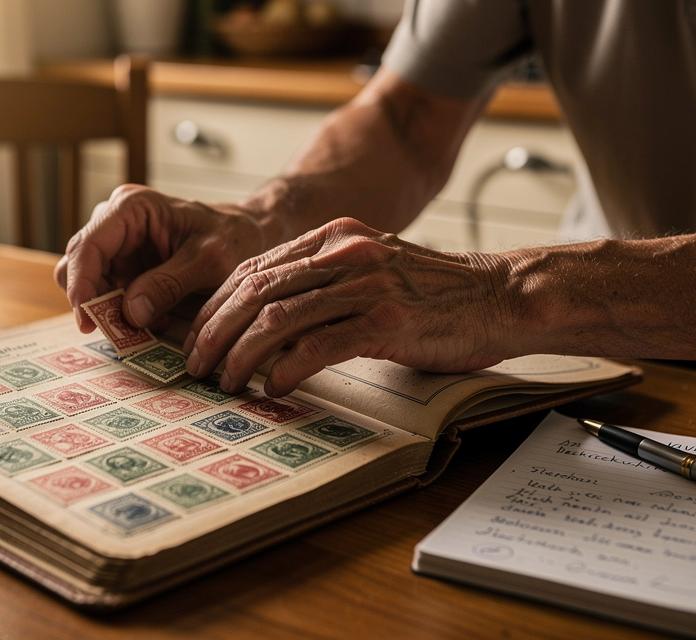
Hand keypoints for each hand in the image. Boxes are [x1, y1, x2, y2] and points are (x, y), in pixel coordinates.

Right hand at [55, 184, 268, 331]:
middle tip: (116, 332)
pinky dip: (123, 312)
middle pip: (80, 264)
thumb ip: (169, 284)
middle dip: (93, 301)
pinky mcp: (126, 265)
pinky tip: (153, 319)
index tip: (88, 320)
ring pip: (91, 283)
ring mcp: (119, 243)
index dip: (81, 284)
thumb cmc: (233, 238)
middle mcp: (116, 221)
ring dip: (109, 309)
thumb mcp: (208, 261)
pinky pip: (109, 293)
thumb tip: (130, 312)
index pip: (88, 245)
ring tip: (143, 326)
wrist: (250, 237)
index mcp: (132, 207)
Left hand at [184, 218, 512, 396]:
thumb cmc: (433, 296)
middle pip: (255, 291)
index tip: (197, 337)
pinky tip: (272, 388)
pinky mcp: (386, 320)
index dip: (215, 305)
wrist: (499, 297)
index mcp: (334, 236)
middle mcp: (344, 252)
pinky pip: (317, 346)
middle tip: (196, 365)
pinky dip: (285, 370)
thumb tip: (266, 322)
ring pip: (277, 319)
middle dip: (215, 332)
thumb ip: (323, 283)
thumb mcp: (370, 271)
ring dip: (242, 356)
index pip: (254, 268)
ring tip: (227, 382)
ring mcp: (365, 284)